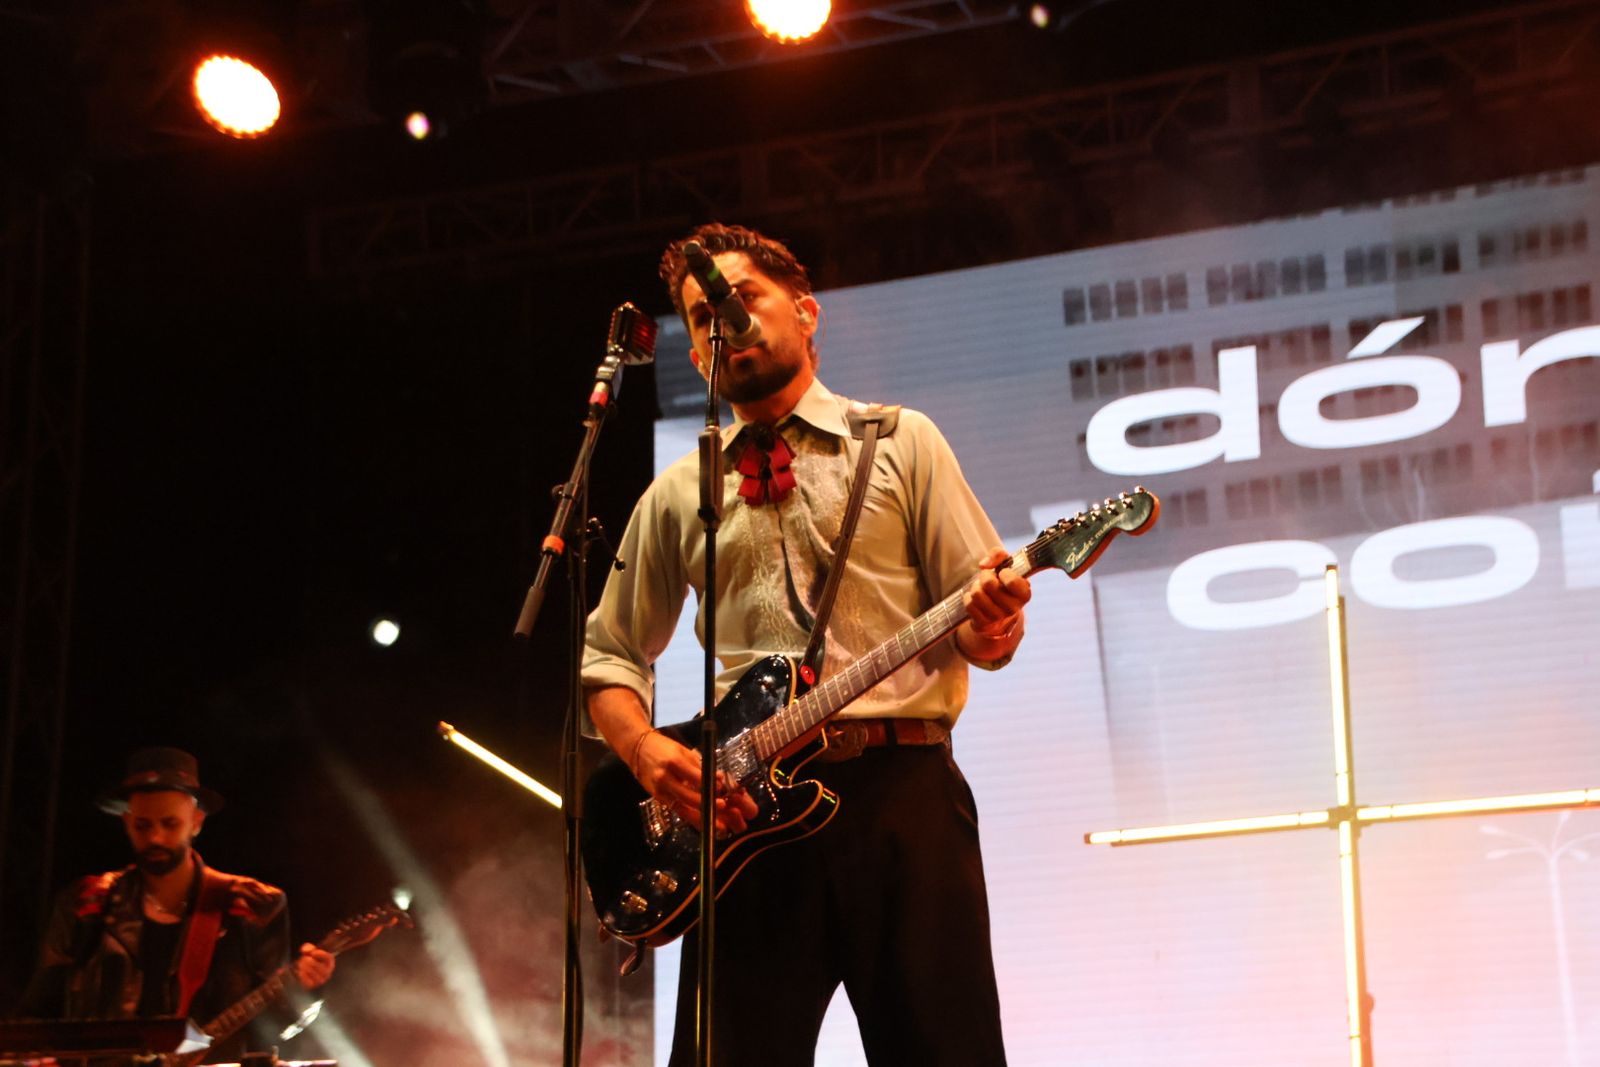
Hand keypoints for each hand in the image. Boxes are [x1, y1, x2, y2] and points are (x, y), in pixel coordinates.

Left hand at [293, 944, 334, 989]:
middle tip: (303, 958)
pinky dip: (303, 975)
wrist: (306, 971)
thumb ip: (308, 948)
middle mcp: (327, 972)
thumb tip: (307, 951)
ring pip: (313, 973)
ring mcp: (321, 980)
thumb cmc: (310, 959)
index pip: (328, 958)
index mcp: (330, 962)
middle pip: (319, 966)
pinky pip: (308, 981)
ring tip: (301, 964)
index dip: (320, 954)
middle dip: (309, 961)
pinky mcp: (313, 985)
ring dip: (304, 967)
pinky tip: (301, 971)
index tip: (312, 953)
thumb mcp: (310, 951)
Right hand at [631, 730, 757, 835]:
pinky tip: (703, 824)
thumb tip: (720, 778)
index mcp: (674, 763)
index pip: (695, 777)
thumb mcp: (683, 751)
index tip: (722, 789)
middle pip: (688, 797)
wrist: (637, 749)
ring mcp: (660, 791)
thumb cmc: (664, 747)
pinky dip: (691, 817)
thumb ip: (701, 766)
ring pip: (682, 808)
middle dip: (706, 805)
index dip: (710, 785)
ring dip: (700, 818)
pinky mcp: (658, 799)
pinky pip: (677, 810)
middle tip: (722, 808)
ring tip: (717, 825)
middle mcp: (665, 779)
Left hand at [963, 547, 1030, 638]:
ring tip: (982, 589)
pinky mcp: (983, 624)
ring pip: (977, 594)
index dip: (1003, 572)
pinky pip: (969, 604)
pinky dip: (968, 597)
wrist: (998, 612)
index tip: (1002, 573)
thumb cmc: (1002, 584)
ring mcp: (998, 618)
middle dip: (985, 576)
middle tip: (988, 578)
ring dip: (976, 587)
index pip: (1012, 581)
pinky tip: (975, 599)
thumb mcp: (1006, 566)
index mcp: (1024, 594)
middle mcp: (1013, 608)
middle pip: (989, 584)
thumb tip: (984, 564)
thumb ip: (999, 554)